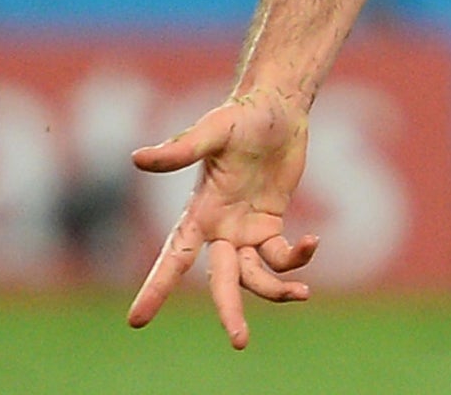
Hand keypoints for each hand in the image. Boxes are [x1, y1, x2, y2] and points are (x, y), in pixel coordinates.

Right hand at [127, 89, 320, 348]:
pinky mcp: (270, 224)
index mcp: (199, 212)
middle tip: (239, 342)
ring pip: (254, 275)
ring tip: (302, 294)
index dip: (157, 287)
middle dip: (228, 311)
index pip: (173, 256)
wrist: (276, 108)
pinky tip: (313, 243)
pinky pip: (280, 254)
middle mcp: (218, 229)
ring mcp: (244, 230)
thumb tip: (137, 158)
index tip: (137, 321)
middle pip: (220, 280)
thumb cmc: (239, 117)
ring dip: (275, 289)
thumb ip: (180, 150)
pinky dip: (296, 256)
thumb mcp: (212, 131)